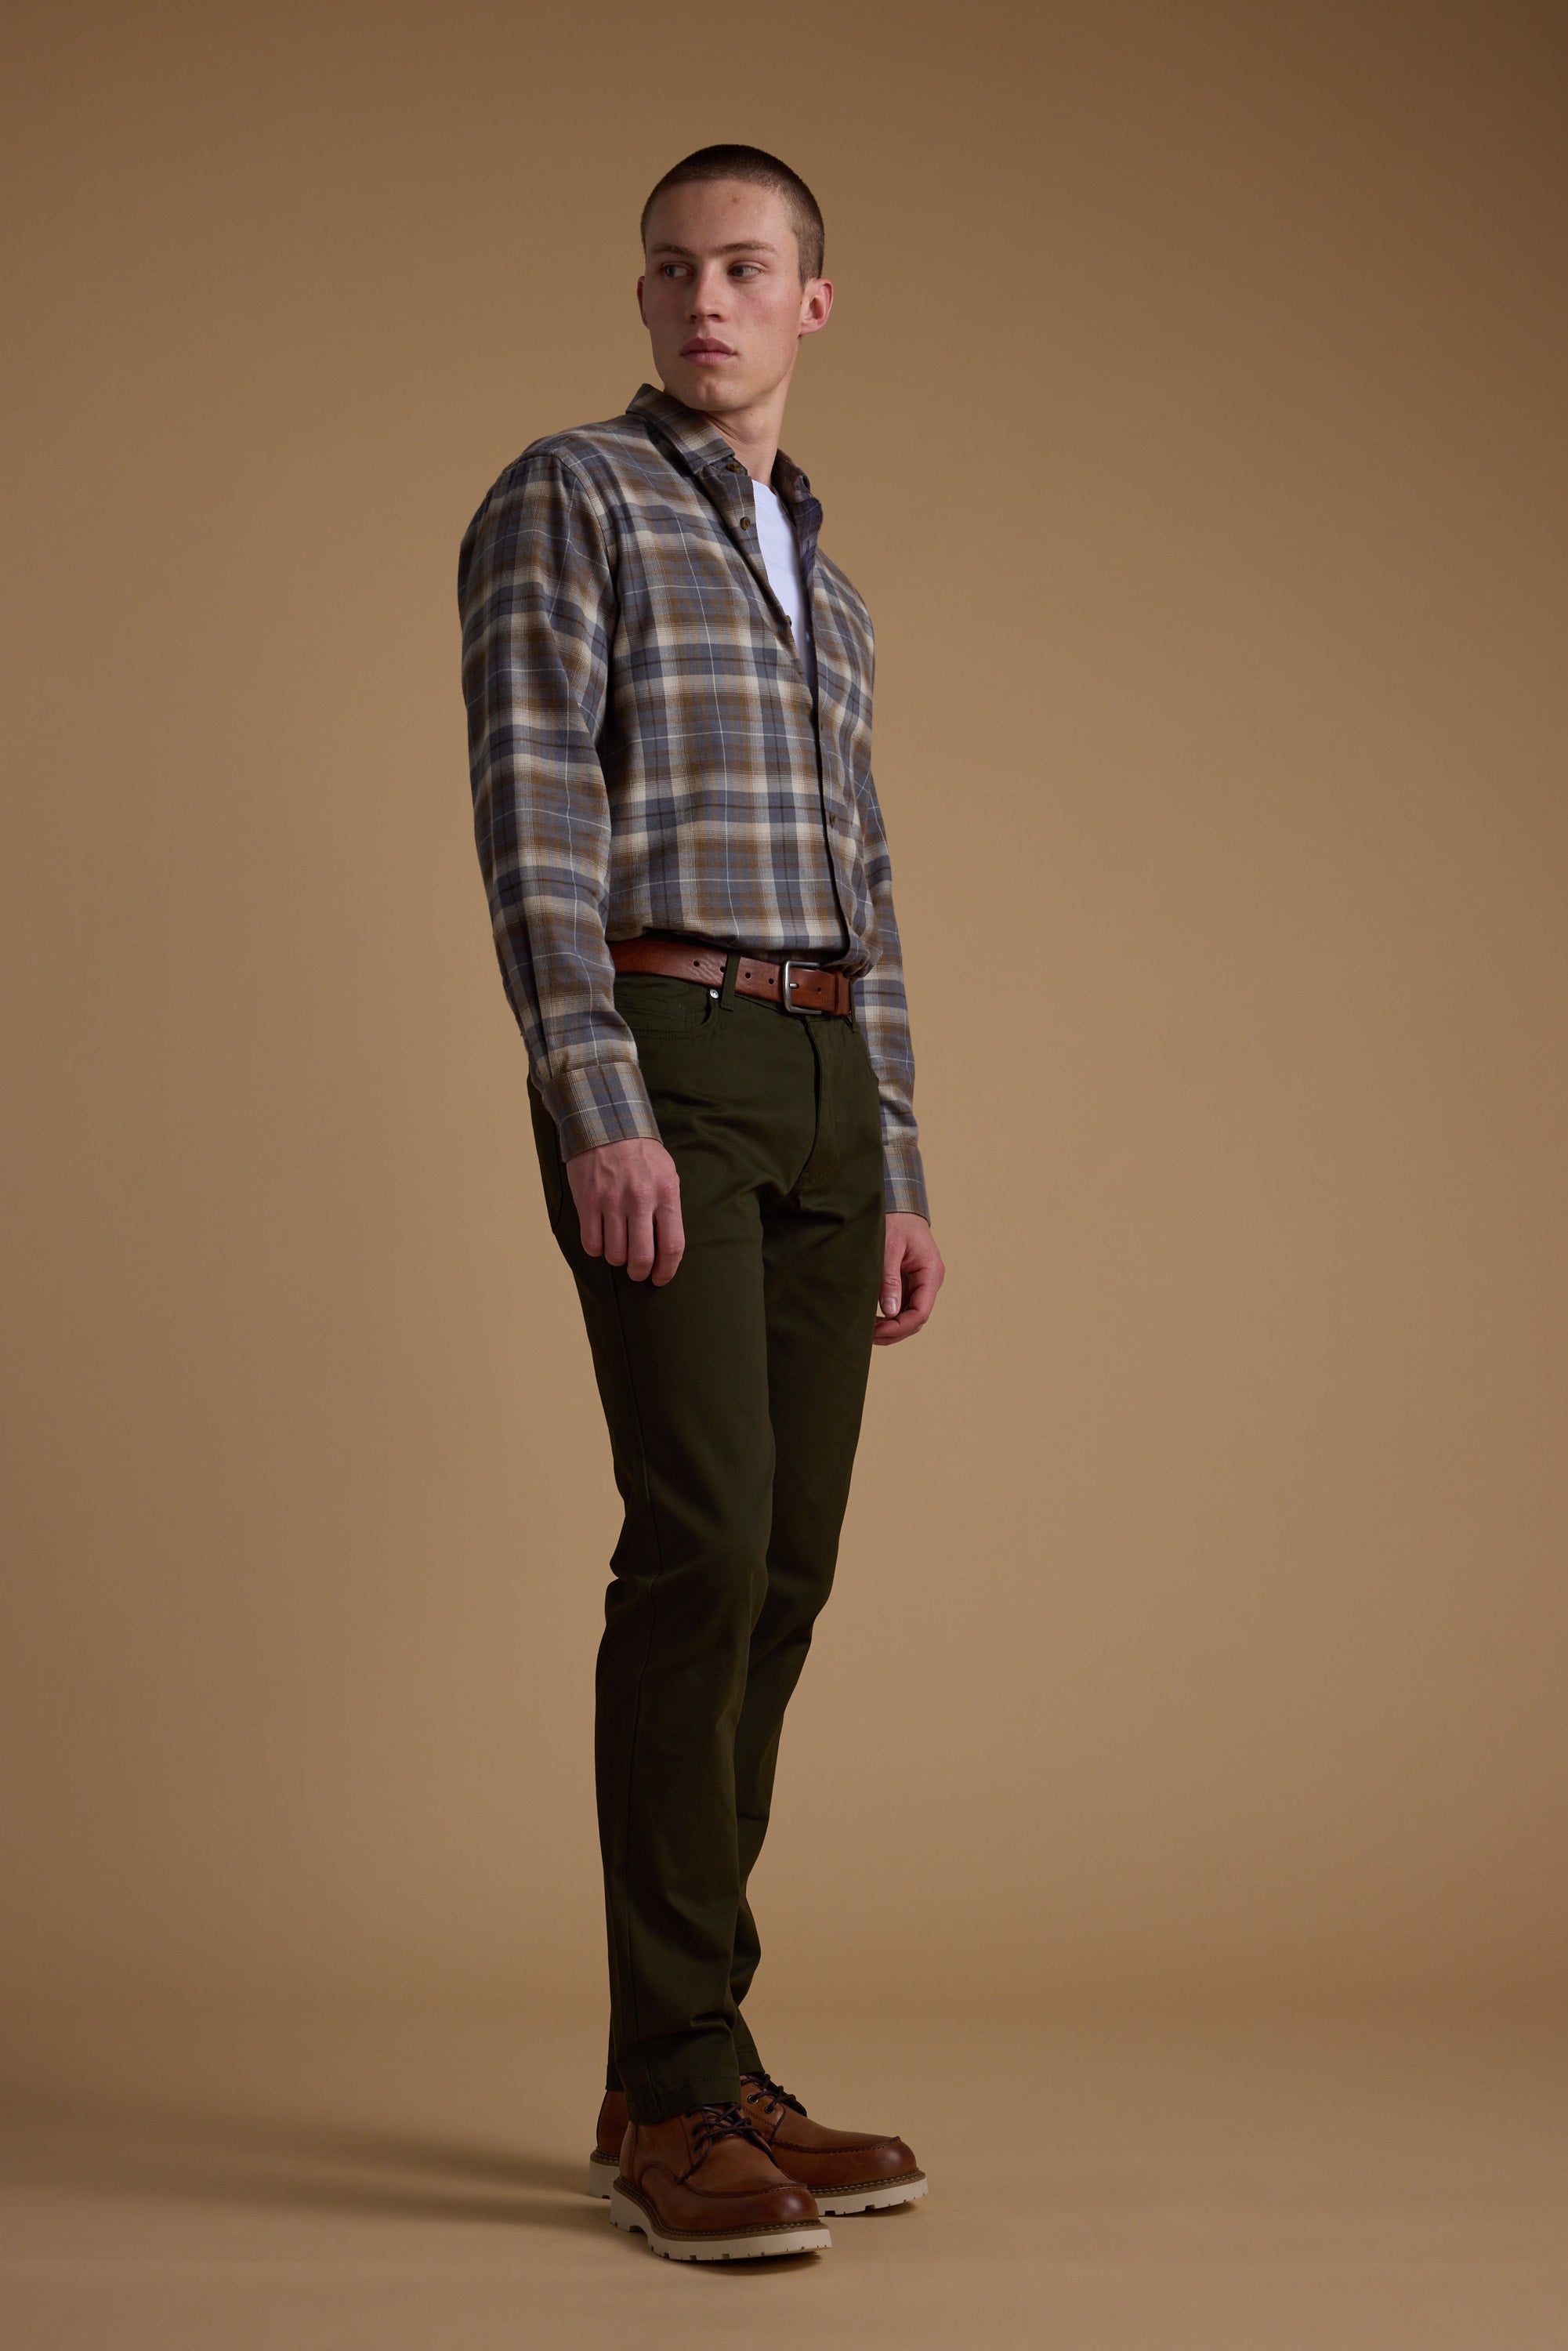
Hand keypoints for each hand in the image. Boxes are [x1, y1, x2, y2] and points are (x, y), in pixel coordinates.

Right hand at [566, 1138, 684, 1284]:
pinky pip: (591, 1242)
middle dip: (639, 1272)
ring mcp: (611, 1201)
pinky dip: (596, 1249)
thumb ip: (668, 1208)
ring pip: (614, 1253)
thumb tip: (666, 1246)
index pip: (672, 1246)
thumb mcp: (667, 1174)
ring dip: (617, 1259)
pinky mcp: (588, 1200)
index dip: (667, 1271)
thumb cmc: (641, 1154)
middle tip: (637, 1272)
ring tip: (618, 1249)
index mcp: (666, 1193)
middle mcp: (640, 1199)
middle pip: (641, 1257)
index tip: (660, 1278)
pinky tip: (601, 1240)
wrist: (607, 1123)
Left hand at [874, 1210, 944, 1344]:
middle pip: (915, 1319)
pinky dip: (888, 1316)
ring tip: (866, 1331)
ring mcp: (919, 1284)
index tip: (877, 1331)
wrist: (898, 1205)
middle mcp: (929, 1282)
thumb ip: (889, 1279)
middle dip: (893, 1331)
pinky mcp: (908, 1283)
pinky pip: (901, 1306)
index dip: (900, 1327)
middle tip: (866, 1336)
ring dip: (890, 1327)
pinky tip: (871, 1320)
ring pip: (908, 1315)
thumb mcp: (889, 1248)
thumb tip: (890, 1312)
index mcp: (931, 1273)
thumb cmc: (895, 1222)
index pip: (921, 1312)